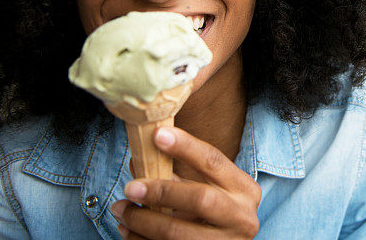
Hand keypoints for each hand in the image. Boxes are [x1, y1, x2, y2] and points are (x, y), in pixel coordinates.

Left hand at [111, 127, 260, 238]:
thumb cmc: (216, 213)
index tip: (157, 135)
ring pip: (177, 233)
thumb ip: (179, 176)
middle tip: (130, 187)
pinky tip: (127, 230)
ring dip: (142, 220)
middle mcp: (242, 218)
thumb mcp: (209, 190)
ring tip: (121, 209)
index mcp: (244, 190)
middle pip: (200, 199)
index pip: (214, 161)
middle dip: (161, 191)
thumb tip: (139, 158)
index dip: (186, 147)